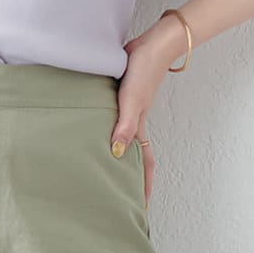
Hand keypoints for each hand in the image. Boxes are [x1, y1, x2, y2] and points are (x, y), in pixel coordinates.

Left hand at [112, 13, 186, 206]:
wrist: (153, 42)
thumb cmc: (144, 68)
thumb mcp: (132, 99)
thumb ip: (124, 125)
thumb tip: (116, 153)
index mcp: (137, 127)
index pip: (141, 165)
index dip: (142, 187)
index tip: (140, 210)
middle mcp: (134, 123)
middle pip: (134, 159)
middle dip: (131, 181)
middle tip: (121, 200)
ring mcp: (129, 111)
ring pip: (125, 143)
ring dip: (121, 160)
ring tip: (108, 176)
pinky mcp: (122, 98)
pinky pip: (118, 125)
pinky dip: (113, 136)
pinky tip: (100, 136)